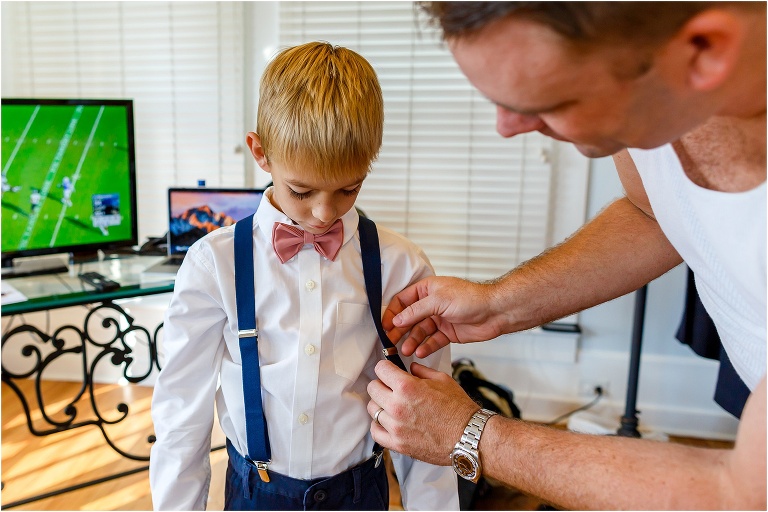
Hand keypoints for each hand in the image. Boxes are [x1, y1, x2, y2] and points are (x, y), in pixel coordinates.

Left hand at [367, 360, 479, 465]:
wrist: (467, 436)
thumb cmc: (458, 409)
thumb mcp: (442, 380)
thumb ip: (422, 371)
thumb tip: (411, 368)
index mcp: (407, 387)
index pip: (380, 369)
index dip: (385, 368)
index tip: (389, 371)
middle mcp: (397, 406)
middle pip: (372, 388)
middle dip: (382, 384)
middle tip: (391, 387)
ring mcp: (395, 426)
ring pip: (372, 409)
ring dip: (380, 405)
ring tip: (392, 405)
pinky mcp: (397, 444)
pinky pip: (375, 432)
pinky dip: (379, 426)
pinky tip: (388, 422)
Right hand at [383, 276, 505, 357]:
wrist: (495, 312)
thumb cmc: (470, 298)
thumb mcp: (438, 300)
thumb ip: (416, 311)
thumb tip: (397, 320)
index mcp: (427, 290)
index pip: (402, 301)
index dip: (392, 314)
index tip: (385, 327)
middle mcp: (431, 304)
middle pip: (409, 318)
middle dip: (399, 331)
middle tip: (391, 343)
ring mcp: (439, 319)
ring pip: (420, 332)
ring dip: (412, 341)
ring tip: (407, 351)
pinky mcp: (447, 332)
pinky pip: (432, 341)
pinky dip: (426, 347)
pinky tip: (421, 353)